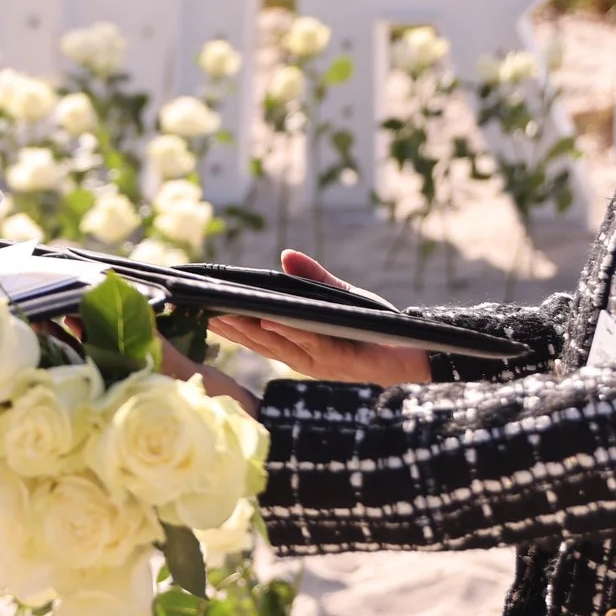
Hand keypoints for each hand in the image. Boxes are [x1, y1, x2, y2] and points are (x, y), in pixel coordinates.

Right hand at [210, 250, 431, 386]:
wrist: (418, 352)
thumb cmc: (376, 328)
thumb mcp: (341, 298)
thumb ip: (314, 278)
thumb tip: (286, 254)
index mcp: (299, 345)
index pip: (256, 333)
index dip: (228, 324)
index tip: (199, 309)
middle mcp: (304, 357)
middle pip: (259, 340)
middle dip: (228, 326)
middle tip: (198, 310)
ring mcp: (321, 360)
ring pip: (278, 343)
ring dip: (250, 329)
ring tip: (223, 313)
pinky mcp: (342, 358)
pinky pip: (311, 342)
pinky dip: (289, 331)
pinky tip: (271, 319)